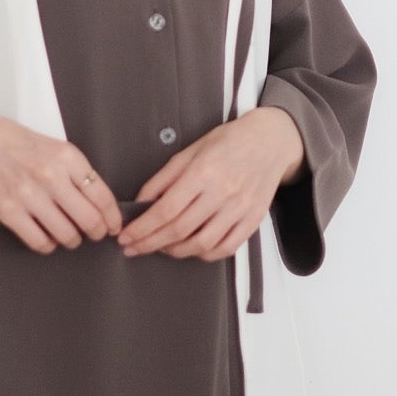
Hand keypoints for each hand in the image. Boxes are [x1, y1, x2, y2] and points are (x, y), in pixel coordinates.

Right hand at [0, 99, 123, 254]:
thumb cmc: (12, 141)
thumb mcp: (53, 145)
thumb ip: (75, 170)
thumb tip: (96, 201)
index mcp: (67, 157)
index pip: (102, 196)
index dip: (112, 218)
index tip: (113, 226)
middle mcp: (51, 176)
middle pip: (89, 220)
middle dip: (97, 232)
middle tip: (95, 234)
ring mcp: (29, 196)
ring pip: (67, 235)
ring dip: (72, 240)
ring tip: (69, 236)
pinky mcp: (9, 212)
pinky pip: (39, 241)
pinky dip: (48, 245)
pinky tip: (46, 238)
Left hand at [116, 107, 306, 262]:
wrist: (270, 141)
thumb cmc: (228, 141)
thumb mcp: (190, 150)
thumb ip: (164, 178)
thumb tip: (141, 203)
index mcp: (203, 172)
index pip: (166, 210)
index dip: (142, 228)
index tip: (126, 237)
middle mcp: (222, 193)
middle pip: (179, 230)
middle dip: (150, 243)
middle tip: (133, 248)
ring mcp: (240, 209)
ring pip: (201, 244)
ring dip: (174, 251)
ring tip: (159, 247)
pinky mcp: (253, 220)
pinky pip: (226, 248)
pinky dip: (204, 254)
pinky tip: (190, 249)